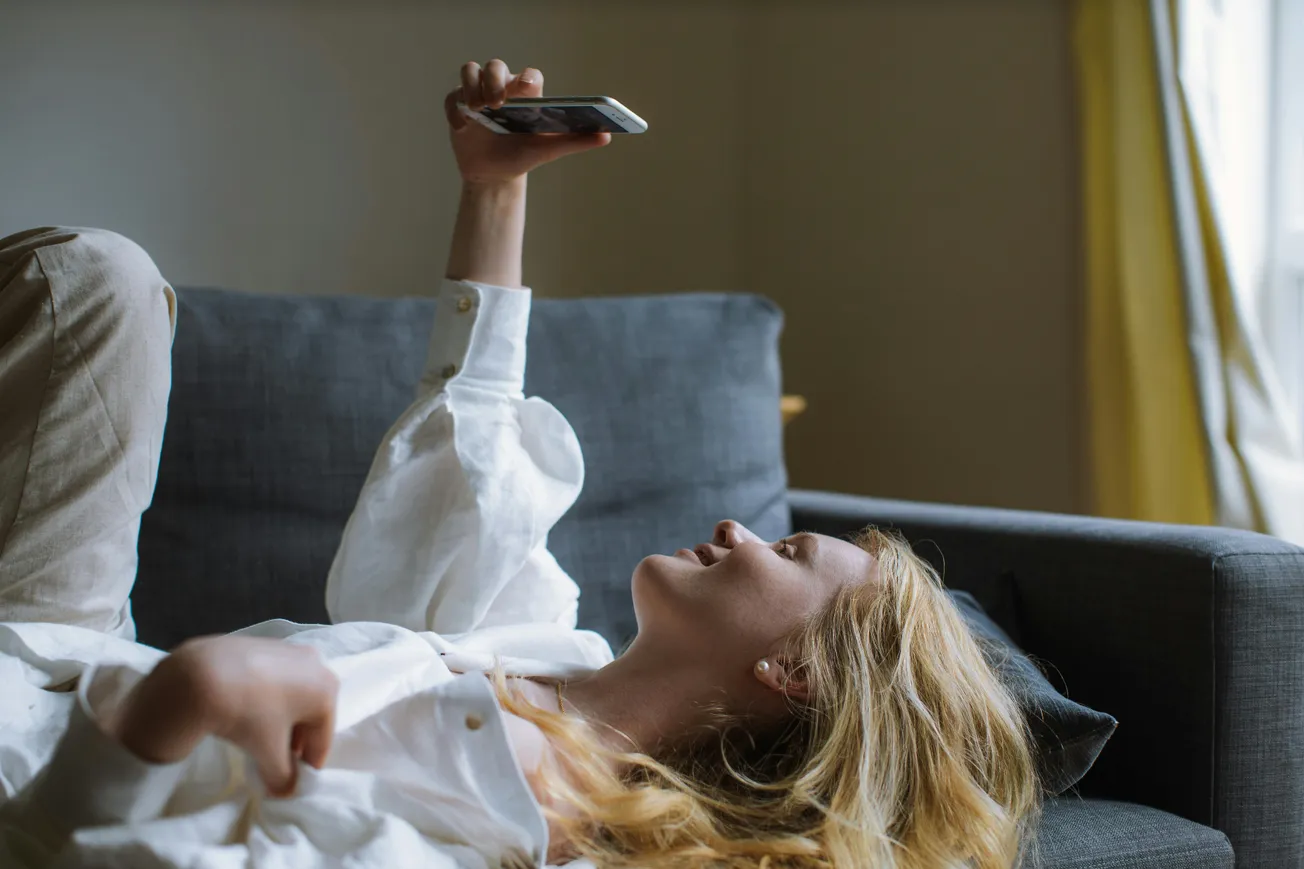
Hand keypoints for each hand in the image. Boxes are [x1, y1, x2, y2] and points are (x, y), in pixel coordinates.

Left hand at [111, 636, 337, 796]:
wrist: (200, 675)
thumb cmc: (249, 715)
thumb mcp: (268, 755)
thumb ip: (283, 778)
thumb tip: (285, 791)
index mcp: (326, 689)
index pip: (323, 739)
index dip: (308, 765)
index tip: (292, 781)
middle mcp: (315, 663)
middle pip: (308, 714)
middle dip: (293, 740)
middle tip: (273, 761)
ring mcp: (287, 650)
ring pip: (289, 694)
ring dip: (278, 719)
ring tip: (255, 737)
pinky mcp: (260, 644)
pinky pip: (270, 679)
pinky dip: (262, 698)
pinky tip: (242, 710)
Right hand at [444, 59, 610, 184]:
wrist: (495, 174)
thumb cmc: (523, 156)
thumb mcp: (549, 149)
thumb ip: (576, 141)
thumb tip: (607, 136)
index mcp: (526, 95)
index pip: (528, 76)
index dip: (526, 78)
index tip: (525, 89)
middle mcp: (502, 88)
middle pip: (495, 66)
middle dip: (495, 80)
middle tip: (498, 104)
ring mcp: (478, 94)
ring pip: (470, 71)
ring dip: (472, 86)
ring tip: (478, 110)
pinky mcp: (459, 106)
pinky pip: (453, 97)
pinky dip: (455, 110)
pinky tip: (462, 127)